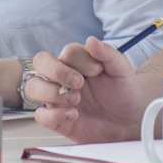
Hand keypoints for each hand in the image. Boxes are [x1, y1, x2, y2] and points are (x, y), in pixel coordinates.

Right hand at [30, 36, 146, 141]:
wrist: (129, 121)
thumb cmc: (124, 93)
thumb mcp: (122, 71)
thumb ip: (108, 54)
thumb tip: (91, 40)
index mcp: (78, 62)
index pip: (67, 52)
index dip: (81, 60)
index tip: (98, 71)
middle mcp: (63, 77)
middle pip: (41, 62)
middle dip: (57, 71)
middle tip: (79, 83)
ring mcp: (57, 97)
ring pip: (33, 87)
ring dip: (51, 92)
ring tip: (75, 100)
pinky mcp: (56, 119)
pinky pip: (40, 115)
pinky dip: (53, 115)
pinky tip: (73, 115)